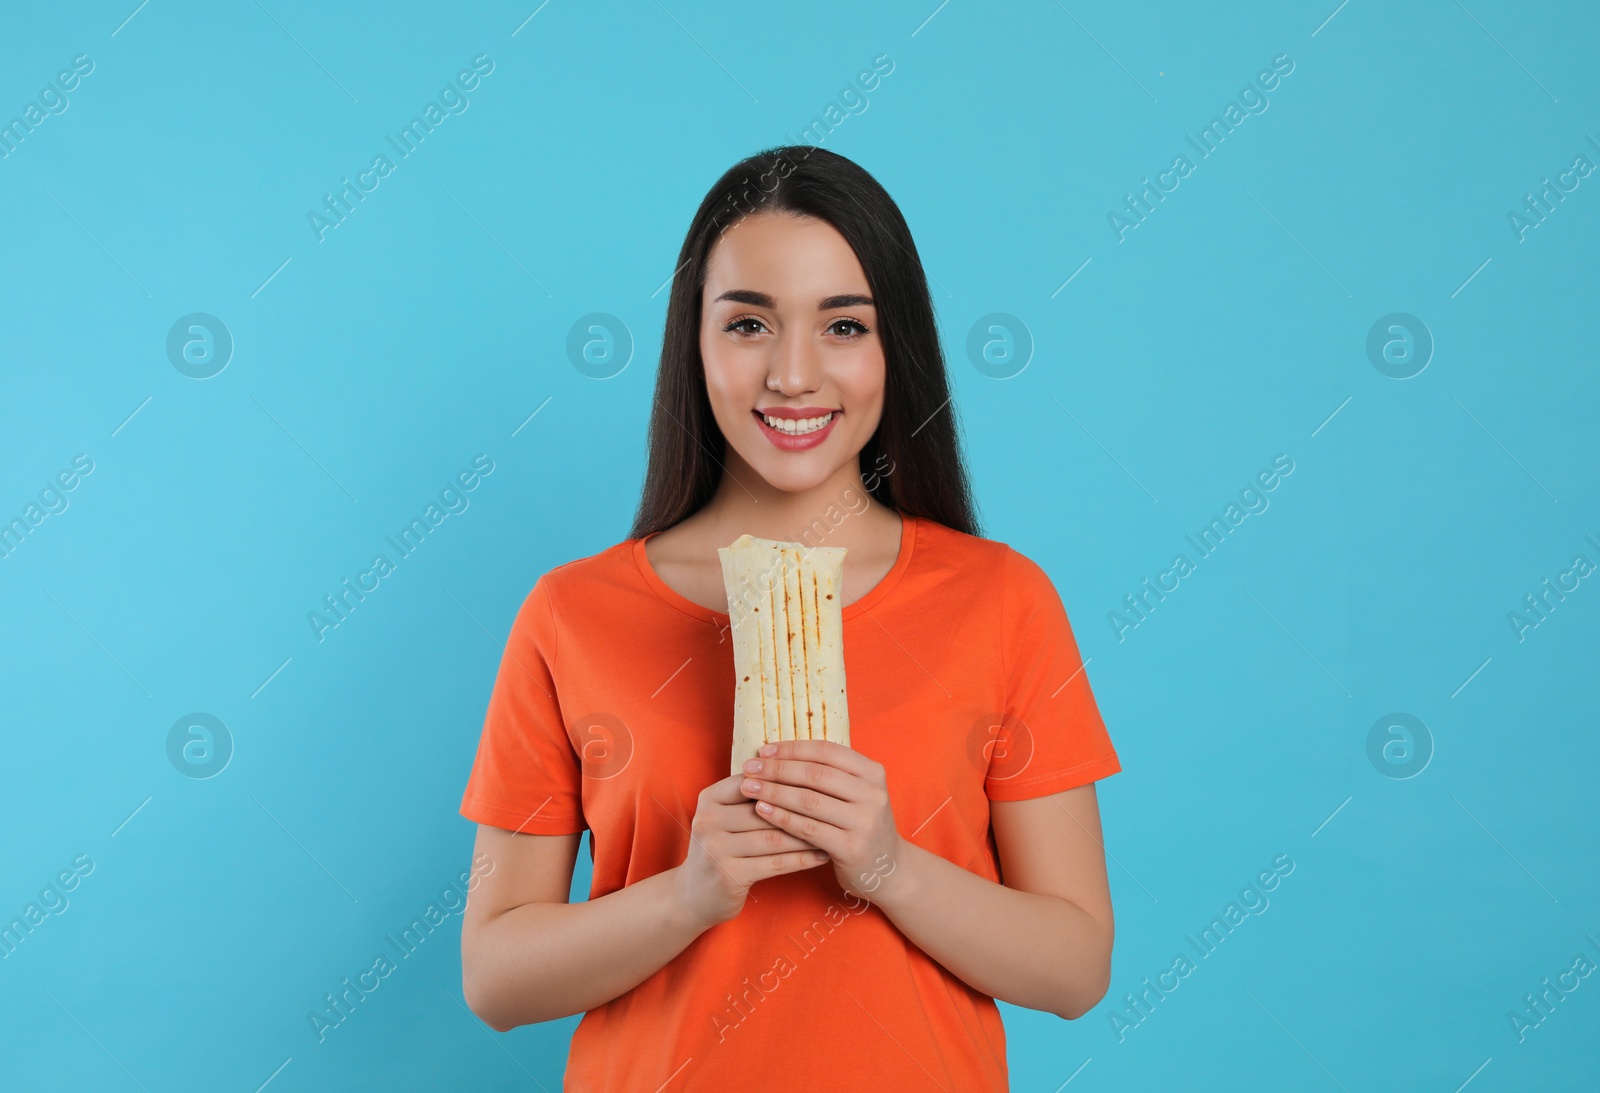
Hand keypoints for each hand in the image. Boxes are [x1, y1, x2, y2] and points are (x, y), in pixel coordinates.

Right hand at [671, 773, 831, 930]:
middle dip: (802, 808)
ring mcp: (716, 850)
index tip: (822, 780)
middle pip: (765, 809)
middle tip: (836, 805)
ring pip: (773, 837)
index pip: (754, 780)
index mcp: (709, 798)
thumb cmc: (722, 848)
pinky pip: (775, 863)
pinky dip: (802, 859)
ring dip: (807, 834)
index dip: (787, 779)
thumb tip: (800, 769)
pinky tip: (822, 855)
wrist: (693, 895)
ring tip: (834, 830)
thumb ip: (751, 796)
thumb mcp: (725, 816)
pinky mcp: (729, 876)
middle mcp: (708, 821)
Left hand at [738, 740, 902, 902]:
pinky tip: (762, 811)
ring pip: (809, 800)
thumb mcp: (857, 794)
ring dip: (774, 792)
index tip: (763, 750)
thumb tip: (777, 754)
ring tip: (748, 788)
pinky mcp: (851, 848)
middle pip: (815, 774)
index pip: (826, 751)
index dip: (792, 749)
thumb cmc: (861, 825)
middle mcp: (872, 794)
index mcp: (873, 772)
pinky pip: (808, 829)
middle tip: (749, 768)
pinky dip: (782, 818)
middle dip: (777, 769)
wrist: (888, 871)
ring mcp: (864, 822)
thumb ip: (829, 774)